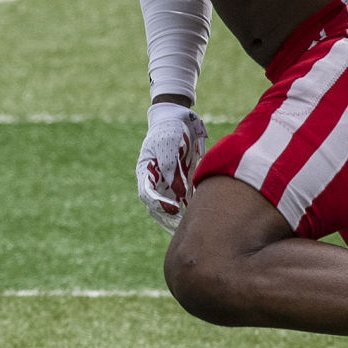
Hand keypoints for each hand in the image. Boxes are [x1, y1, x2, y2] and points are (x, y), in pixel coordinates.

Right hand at [136, 101, 207, 232]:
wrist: (178, 118)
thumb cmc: (169, 128)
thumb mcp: (168, 142)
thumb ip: (169, 166)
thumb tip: (177, 192)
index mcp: (146, 171)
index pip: (147, 194)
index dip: (158, 204)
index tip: (172, 209)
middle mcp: (156, 179)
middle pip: (157, 205)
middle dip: (167, 217)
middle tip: (180, 227)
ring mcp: (169, 181)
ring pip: (171, 205)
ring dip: (178, 217)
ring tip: (189, 229)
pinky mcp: (182, 180)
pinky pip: (186, 198)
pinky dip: (191, 207)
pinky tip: (201, 215)